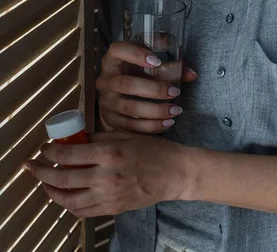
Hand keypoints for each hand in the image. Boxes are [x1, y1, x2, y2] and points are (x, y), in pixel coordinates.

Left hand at [25, 131, 188, 216]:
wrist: (173, 173)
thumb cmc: (152, 150)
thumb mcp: (124, 136)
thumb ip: (98, 138)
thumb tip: (75, 140)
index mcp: (109, 153)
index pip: (68, 154)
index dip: (50, 152)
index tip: (44, 149)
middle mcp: (106, 177)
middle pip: (62, 179)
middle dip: (42, 173)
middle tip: (33, 166)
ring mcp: (108, 196)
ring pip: (68, 199)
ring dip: (51, 191)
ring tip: (46, 183)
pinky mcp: (112, 209)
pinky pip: (82, 210)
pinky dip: (69, 204)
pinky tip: (65, 196)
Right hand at [96, 42, 197, 133]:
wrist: (119, 92)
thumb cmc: (137, 72)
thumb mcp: (149, 62)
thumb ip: (172, 65)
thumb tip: (192, 74)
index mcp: (112, 60)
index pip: (117, 50)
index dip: (135, 54)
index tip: (157, 61)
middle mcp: (105, 79)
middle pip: (125, 84)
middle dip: (153, 90)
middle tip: (175, 92)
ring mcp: (105, 100)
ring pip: (128, 108)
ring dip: (155, 111)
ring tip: (175, 111)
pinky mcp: (109, 118)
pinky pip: (129, 126)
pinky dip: (150, 126)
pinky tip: (167, 123)